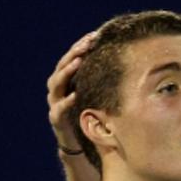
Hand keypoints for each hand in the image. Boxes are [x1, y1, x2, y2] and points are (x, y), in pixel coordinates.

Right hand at [47, 31, 94, 147]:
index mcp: (67, 81)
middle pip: (62, 66)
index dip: (80, 45)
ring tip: (78, 62)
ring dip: (66, 72)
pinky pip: (59, 109)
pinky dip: (66, 102)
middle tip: (86, 44)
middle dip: (74, 53)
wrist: (79, 145)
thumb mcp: (95, 95)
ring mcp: (54, 104)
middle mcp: (58, 90)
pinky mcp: (56, 120)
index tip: (94, 34)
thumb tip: (125, 62)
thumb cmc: (89, 116)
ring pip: (55, 84)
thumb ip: (101, 80)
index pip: (71, 58)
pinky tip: (75, 95)